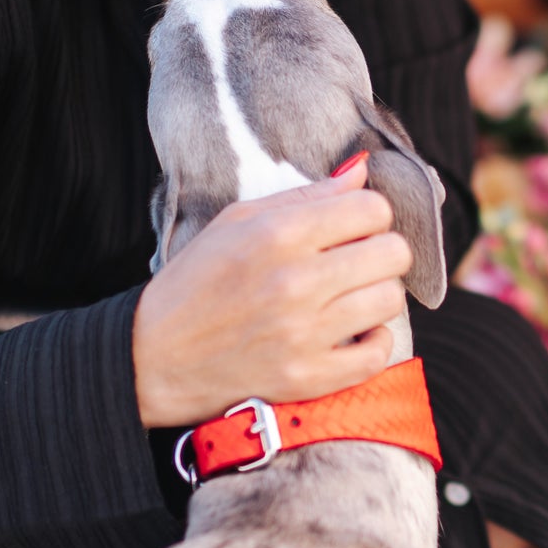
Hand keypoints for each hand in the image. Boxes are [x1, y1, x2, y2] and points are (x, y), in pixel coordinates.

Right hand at [132, 157, 410, 427]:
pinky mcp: (308, 378)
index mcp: (276, 235)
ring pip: (390, 300)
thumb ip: (303, 195)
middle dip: (381, 251)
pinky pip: (378, 354)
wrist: (153, 358)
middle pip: (393, 253)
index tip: (353, 227)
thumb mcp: (236, 222)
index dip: (369, 214)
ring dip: (376, 295)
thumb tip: (361, 170)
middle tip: (356, 261)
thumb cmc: (194, 284)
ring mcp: (304, 334)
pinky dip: (372, 342)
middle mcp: (295, 282)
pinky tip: (351, 333)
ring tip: (349, 297)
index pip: (372, 208)